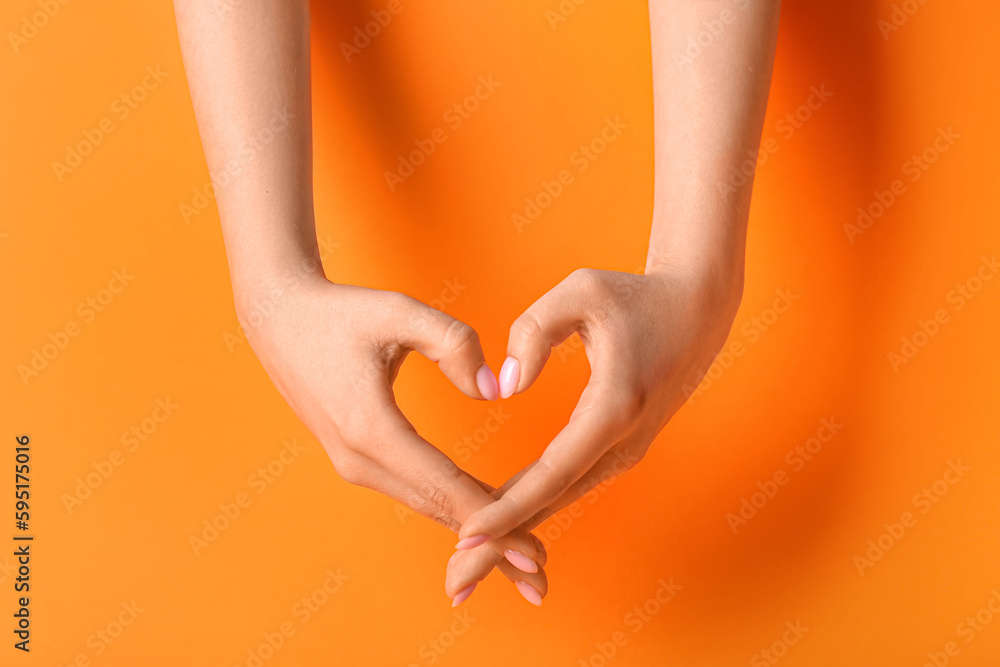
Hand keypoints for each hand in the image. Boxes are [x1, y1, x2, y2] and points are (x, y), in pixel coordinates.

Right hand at [237, 268, 548, 604]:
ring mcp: (354, 462)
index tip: (533, 552)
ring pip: (425, 505)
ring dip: (474, 534)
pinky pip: (412, 490)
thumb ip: (454, 343)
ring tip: (521, 561)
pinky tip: (480, 525)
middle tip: (539, 577)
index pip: (444, 487)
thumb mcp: (399, 311)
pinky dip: (450, 511)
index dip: (494, 523)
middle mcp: (359, 458)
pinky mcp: (356, 457)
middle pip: (438, 511)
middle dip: (493, 547)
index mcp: (371, 427)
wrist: (279, 318)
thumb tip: (493, 392)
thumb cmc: (341, 311)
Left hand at [448, 264, 742, 595]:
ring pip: (560, 500)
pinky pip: (569, 484)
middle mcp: (623, 440)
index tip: (464, 537)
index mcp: (613, 406)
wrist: (698, 308)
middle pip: (553, 503)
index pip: (551, 472)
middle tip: (455, 584)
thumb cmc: (635, 294)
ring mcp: (626, 449)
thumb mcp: (580, 290)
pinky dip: (533, 510)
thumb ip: (533, 333)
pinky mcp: (621, 447)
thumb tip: (503, 388)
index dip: (506, 509)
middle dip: (503, 545)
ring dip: (514, 534)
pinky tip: (500, 526)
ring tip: (466, 568)